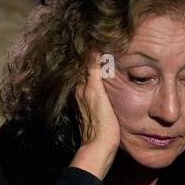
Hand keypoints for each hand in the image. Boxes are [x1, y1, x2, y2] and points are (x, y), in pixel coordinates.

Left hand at [71, 52, 120, 178]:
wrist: (99, 148)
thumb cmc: (101, 123)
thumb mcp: (96, 93)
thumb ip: (92, 72)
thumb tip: (90, 49)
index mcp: (81, 87)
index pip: (84, 63)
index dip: (89, 50)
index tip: (96, 36)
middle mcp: (79, 93)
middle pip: (85, 70)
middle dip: (92, 58)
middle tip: (101, 43)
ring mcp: (84, 102)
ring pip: (89, 79)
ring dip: (95, 69)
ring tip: (104, 56)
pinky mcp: (90, 110)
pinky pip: (93, 89)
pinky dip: (98, 81)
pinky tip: (104, 79)